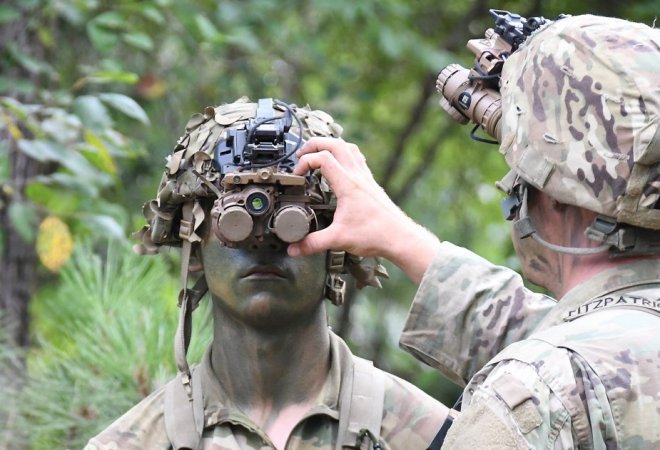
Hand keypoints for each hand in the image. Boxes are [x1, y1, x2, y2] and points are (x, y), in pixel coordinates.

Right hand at [289, 137, 439, 282]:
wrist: (400, 237)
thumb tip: (293, 249)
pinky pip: (357, 158)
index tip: (297, 175)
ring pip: (348, 147)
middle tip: (302, 154)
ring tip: (318, 153)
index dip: (304, 162)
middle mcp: (358, 176)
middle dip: (314, 144)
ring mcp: (366, 177)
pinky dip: (344, 154)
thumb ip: (312, 243)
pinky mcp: (370, 183)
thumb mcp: (338, 239)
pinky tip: (339, 165)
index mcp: (348, 184)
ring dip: (330, 145)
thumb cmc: (376, 235)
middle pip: (335, 143)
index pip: (323, 158)